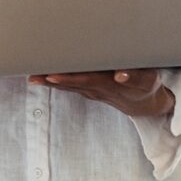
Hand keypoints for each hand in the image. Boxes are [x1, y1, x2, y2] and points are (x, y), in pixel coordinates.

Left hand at [28, 68, 174, 119]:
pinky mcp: (89, 90)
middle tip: (34, 76)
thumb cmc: (146, 85)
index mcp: (110, 85)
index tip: (53, 76)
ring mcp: (91, 92)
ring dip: (49, 82)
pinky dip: (55, 82)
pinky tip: (42, 76)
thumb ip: (135, 76)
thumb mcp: (148, 80)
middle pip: (71, 85)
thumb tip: (120, 75)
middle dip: (52, 81)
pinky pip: (69, 86)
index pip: (86, 80)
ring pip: (68, 87)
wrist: (145, 104)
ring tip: (32, 77)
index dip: (69, 79)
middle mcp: (97, 90)